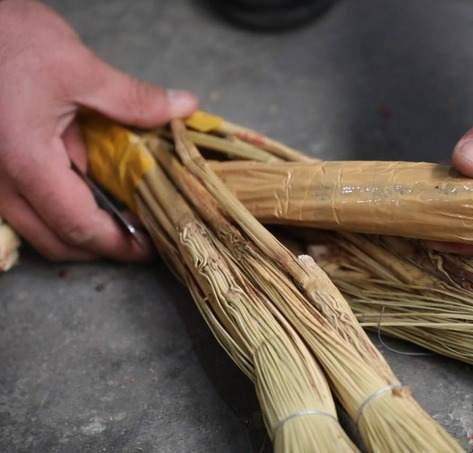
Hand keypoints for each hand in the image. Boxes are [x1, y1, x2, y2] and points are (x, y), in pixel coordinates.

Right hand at [0, 0, 197, 261]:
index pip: (78, 226)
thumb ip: (133, 99)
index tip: (151, 246)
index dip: (120, 243)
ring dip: (82, 232)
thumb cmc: (7, 38)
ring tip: (124, 218)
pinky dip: (62, 211)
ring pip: (38, 229)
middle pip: (57, 241)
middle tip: (143, 236)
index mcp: (24, 161)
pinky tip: (92, 194)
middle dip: (103, 247)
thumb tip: (182, 108)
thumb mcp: (78, 68)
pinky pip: (27, 207)